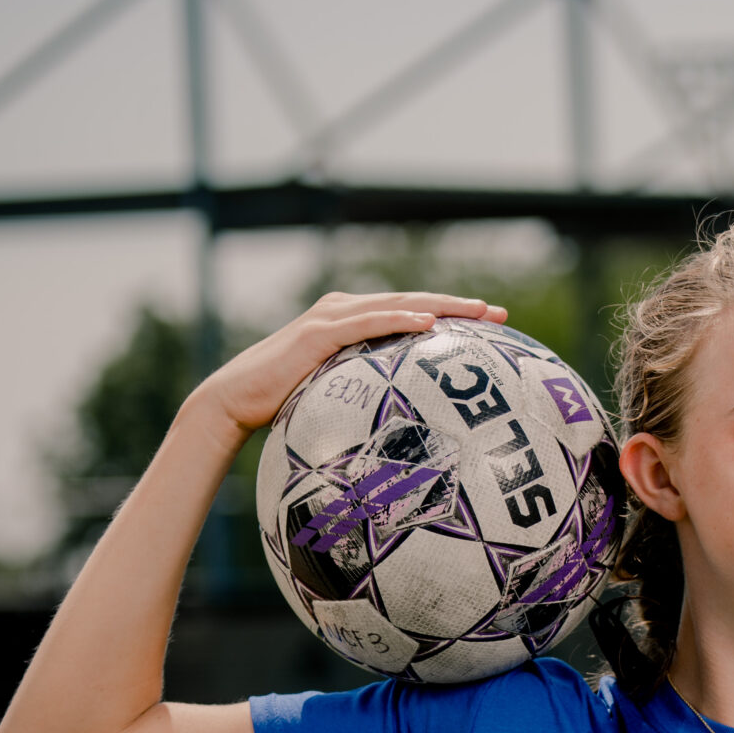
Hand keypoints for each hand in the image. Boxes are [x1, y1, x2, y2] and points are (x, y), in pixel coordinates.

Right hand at [189, 291, 508, 441]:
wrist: (234, 402)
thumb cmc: (283, 407)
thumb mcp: (333, 399)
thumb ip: (364, 398)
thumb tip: (402, 430)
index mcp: (351, 322)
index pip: (409, 314)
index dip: (450, 316)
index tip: (490, 326)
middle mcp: (343, 310)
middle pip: (412, 302)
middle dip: (458, 306)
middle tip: (499, 314)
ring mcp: (331, 318)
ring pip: (397, 305)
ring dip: (440, 307)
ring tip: (478, 312)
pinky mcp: (317, 333)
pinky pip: (367, 324)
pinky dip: (399, 320)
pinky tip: (429, 325)